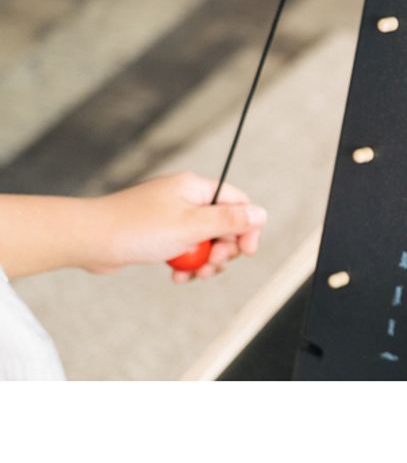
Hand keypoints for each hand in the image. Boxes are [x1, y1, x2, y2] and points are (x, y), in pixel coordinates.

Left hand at [85, 171, 266, 283]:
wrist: (88, 239)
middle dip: (222, 250)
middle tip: (212, 266)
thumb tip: (261, 214)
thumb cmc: (136, 228)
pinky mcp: (158, 233)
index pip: (238, 203)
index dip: (247, 228)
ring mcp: (171, 216)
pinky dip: (185, 263)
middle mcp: (185, 198)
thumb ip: (229, 221)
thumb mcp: (191, 226)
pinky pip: (184, 248)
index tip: (246, 252)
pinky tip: (176, 275)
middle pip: (223, 224)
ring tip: (192, 274)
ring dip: (204, 261)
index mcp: (196, 188)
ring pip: (204, 240)